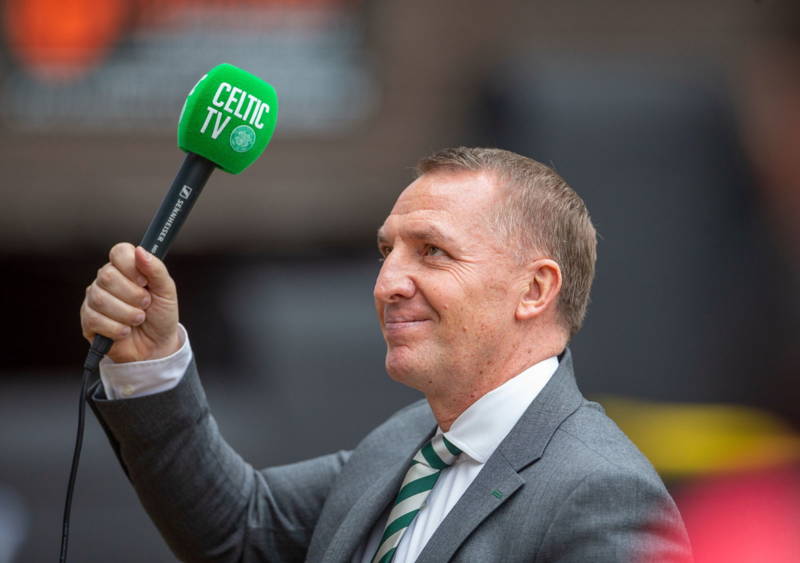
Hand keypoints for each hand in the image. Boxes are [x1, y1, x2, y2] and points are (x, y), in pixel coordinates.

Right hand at [81, 243, 179, 362]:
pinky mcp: (88, 320)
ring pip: (101, 299)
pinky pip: (95, 319)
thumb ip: (156, 270)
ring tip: (139, 319)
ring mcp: (94, 299)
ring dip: (127, 313)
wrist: (156, 347)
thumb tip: (140, 251)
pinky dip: (117, 328)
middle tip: (145, 304)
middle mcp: (106, 280)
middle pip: (107, 275)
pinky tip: (126, 331)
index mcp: (126, 268)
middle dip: (133, 295)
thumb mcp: (166, 292)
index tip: (145, 282)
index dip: (131, 266)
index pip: (119, 252)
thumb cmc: (161, 315)